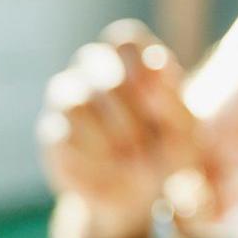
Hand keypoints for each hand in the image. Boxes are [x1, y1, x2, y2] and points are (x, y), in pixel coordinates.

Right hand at [37, 19, 207, 237]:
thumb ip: (172, 97)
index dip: (141, 69)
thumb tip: (156, 62)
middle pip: (106, 77)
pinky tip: (109, 169)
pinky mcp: (53, 132)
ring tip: (132, 160)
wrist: (139, 197)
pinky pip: (62, 135)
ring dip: (110, 138)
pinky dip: (91, 156)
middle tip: (148, 148)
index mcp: (132, 59)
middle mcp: (96, 70)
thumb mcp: (184, 132)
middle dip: (133, 119)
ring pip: (77, 102)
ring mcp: (68, 97)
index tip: (158, 104)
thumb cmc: (168, 153)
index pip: (124, 41)